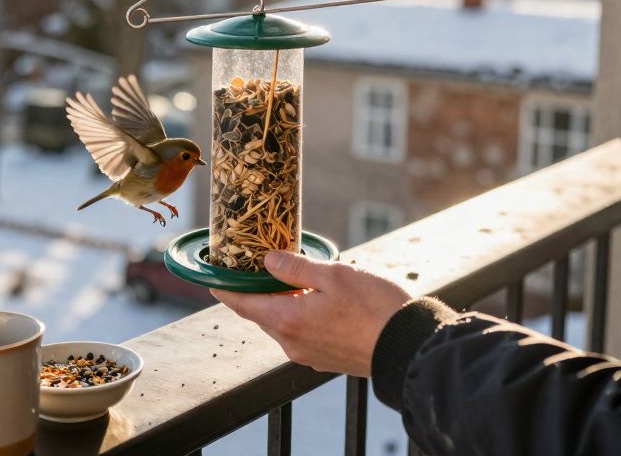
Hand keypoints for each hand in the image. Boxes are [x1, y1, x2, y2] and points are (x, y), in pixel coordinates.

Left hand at [212, 251, 411, 376]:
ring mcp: (310, 355)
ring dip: (282, 304)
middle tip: (253, 271)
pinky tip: (314, 301)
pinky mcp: (328, 360)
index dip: (227, 291)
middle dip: (256, 294)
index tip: (214, 281)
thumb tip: (268, 260)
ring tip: (287, 281)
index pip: (244, 305)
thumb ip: (297, 267)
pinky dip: (300, 316)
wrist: (407, 347)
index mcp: (287, 321)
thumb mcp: (334, 275)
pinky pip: (303, 334)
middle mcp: (293, 343)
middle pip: (263, 315)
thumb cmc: (374, 308)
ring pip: (284, 325)